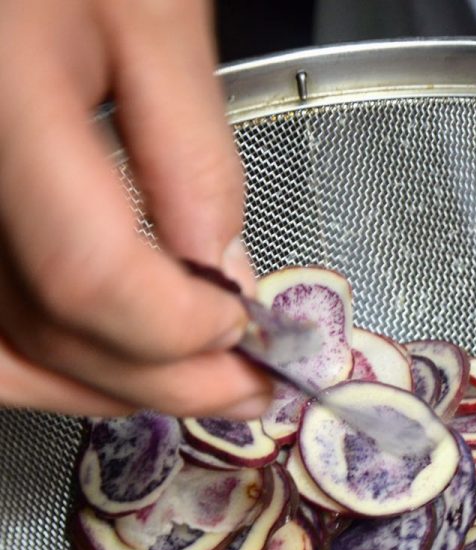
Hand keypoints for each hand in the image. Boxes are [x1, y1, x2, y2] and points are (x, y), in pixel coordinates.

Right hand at [0, 1, 272, 417]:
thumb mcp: (150, 14)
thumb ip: (192, 154)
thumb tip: (229, 278)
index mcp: (2, 105)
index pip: (91, 277)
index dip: (183, 325)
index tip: (248, 323)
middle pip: (56, 333)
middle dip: (175, 380)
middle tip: (254, 388)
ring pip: (10, 362)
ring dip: (117, 390)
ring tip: (199, 386)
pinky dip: (53, 371)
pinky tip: (115, 368)